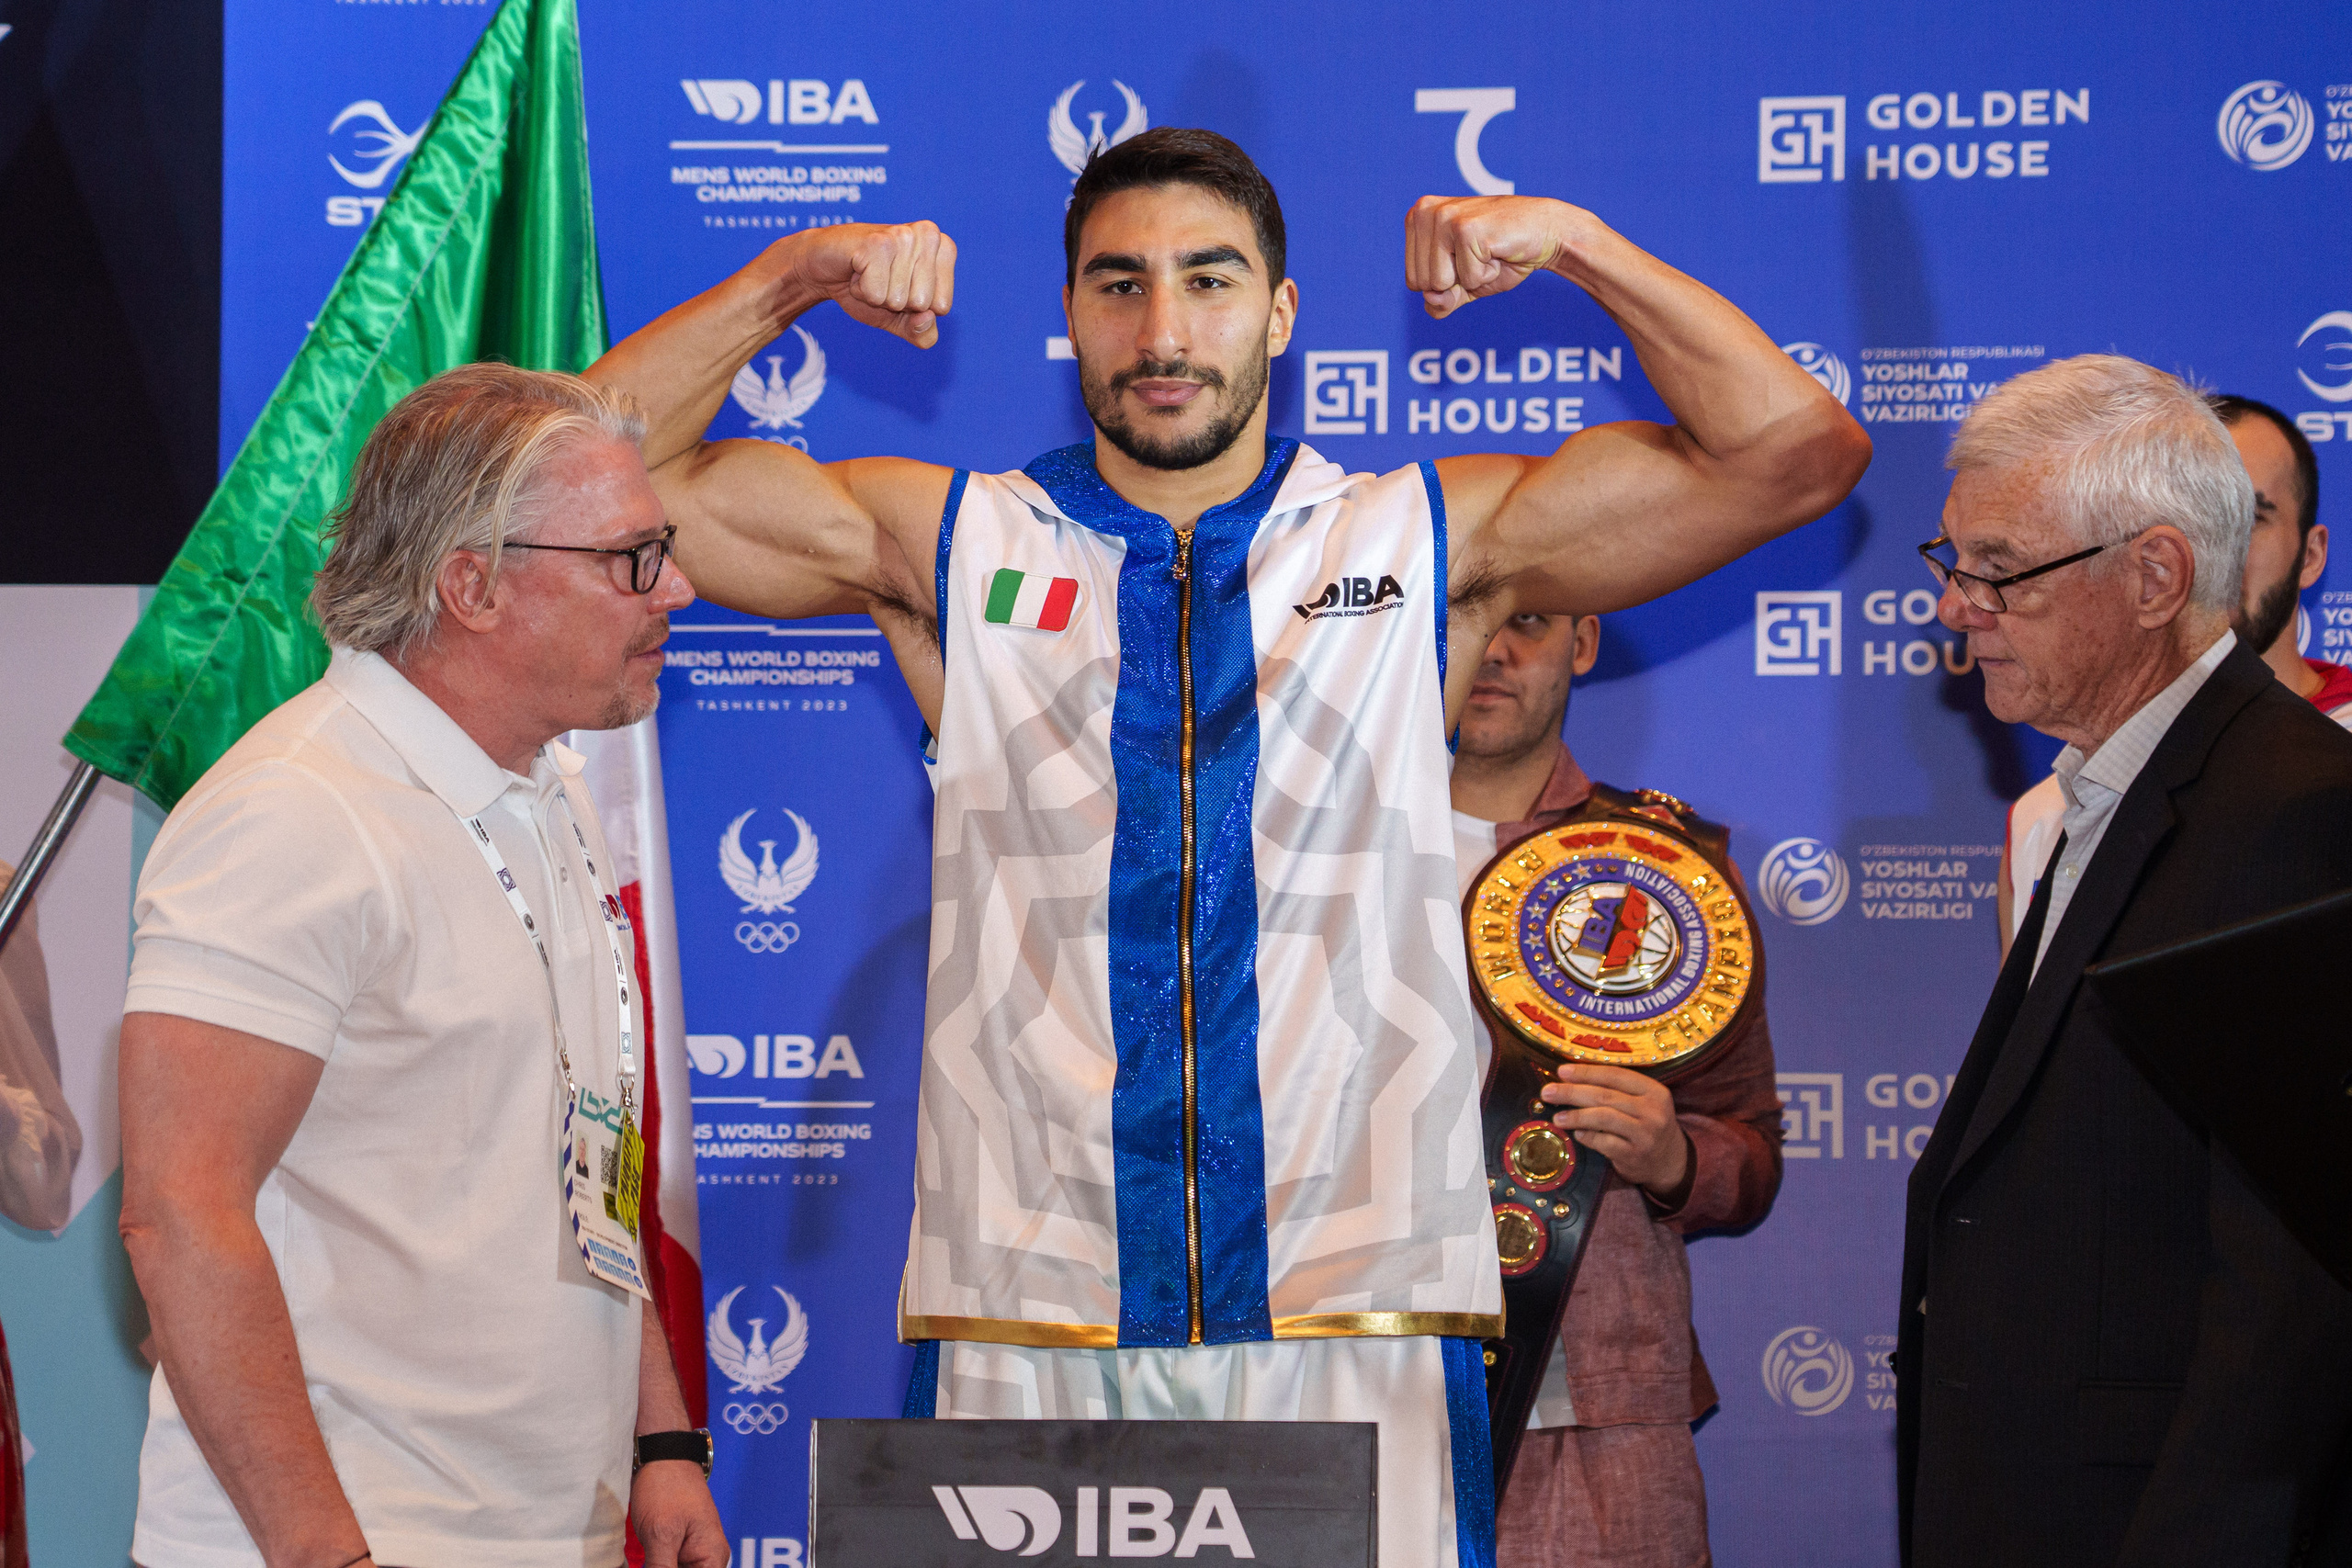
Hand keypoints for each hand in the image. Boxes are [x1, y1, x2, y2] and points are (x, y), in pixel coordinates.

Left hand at [630, 1460, 729, 1567]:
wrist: (662, 1454)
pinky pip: (668, 1567)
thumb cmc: (666, 1487)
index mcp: (712, 1557)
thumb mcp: (661, 1535)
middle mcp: (707, 1558)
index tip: (655, 1567)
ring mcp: (692, 1552)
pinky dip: (654, 1567)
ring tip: (646, 1556)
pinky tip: (643, 1561)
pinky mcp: (677, 1546)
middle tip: (648, 1560)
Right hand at [788, 220, 955, 346]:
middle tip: (880, 278)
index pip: (942, 306)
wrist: (825, 269)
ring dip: (876, 295)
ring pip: (898, 299)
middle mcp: (929, 235)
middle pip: (922, 303)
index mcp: (945, 248)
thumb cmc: (869, 287)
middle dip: (895, 302)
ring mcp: (903, 235)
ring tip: (868, 272)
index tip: (899, 286)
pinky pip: (876, 294)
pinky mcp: (877, 242)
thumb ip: (923, 333)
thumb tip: (926, 319)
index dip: (915, 308)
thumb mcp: (902, 319)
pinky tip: (857, 269)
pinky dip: (861, 291)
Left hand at [1405, 195, 1588, 318]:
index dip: (1445, 283)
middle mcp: (1425, 212)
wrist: (1544, 234)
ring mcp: (1444, 217)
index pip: (1413, 282)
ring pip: (1440, 283)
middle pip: (1422, 284)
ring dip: (1472, 278)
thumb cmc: (1500, 256)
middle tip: (1479, 255)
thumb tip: (1431, 299)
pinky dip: (1488, 274)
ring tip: (1486, 252)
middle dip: (1457, 281)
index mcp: (1417, 218)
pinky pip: (1468, 279)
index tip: (1466, 259)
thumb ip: (1441, 301)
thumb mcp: (1463, 285)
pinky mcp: (1466, 229)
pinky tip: (1497, 250)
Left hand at [1540, 1062, 1690, 1197]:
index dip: (1586, 1072)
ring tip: (1557, 1117)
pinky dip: (1587, 1137)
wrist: (1670, 1162)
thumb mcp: (1642, 1102)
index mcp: (1653, 1091)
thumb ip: (1615, 1090)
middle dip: (1572, 1092)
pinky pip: (1605, 1142)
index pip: (1615, 1075)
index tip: (1562, 1071)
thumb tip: (1570, 1078)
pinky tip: (1576, 1134)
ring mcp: (1645, 1134)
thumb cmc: (1647, 1125)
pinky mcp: (1635, 1155)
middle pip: (1605, 1096)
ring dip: (1576, 1116)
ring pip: (1603, 1118)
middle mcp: (1653, 1110)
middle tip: (1548, 1092)